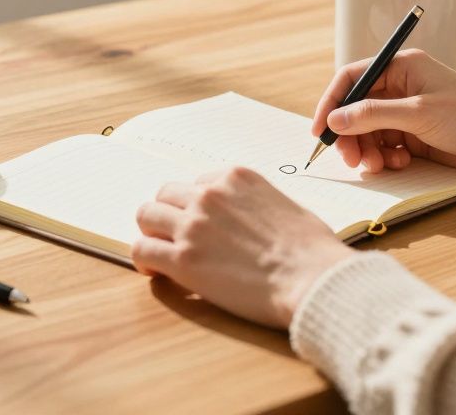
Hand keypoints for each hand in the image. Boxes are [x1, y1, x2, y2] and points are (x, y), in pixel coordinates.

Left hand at [134, 167, 354, 328]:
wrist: (312, 278)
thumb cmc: (312, 250)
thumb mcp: (286, 206)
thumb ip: (256, 204)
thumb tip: (249, 219)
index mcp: (236, 177)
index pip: (197, 183)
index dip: (195, 205)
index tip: (199, 223)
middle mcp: (210, 194)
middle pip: (166, 194)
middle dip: (168, 214)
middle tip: (174, 236)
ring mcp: (193, 224)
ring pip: (146, 215)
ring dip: (151, 232)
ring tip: (161, 252)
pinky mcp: (183, 259)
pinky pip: (142, 250)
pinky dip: (143, 259)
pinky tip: (155, 271)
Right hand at [312, 49, 455, 185]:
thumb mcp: (419, 114)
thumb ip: (373, 115)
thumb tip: (335, 119)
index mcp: (403, 67)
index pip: (352, 78)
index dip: (331, 103)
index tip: (320, 131)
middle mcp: (404, 87)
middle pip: (357, 108)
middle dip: (350, 134)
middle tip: (350, 159)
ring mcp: (411, 113)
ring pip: (370, 131)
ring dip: (367, 150)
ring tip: (378, 166)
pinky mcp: (419, 136)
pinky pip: (387, 146)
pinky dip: (385, 158)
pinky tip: (399, 164)